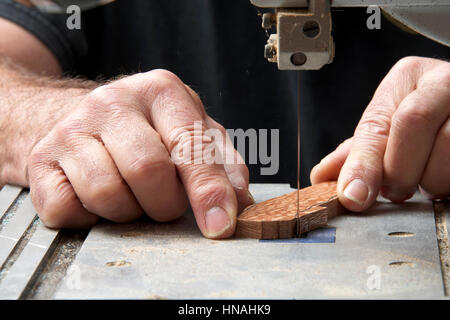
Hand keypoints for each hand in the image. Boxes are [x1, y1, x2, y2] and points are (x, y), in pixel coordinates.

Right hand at [27, 70, 252, 237]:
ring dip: (128, 211)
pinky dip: (89, 217)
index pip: (189, 146)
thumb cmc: (146, 129)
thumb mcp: (192, 131)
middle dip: (164, 203)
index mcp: (160, 91)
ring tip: (129, 194)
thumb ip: (221, 163)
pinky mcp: (42, 158)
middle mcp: (113, 102)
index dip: (207, 191)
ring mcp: (72, 128)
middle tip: (163, 200)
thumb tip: (239, 201)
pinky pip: (66, 208)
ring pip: (107, 194)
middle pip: (147, 170)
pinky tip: (96, 199)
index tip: (219, 225)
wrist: (80, 119)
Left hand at [311, 57, 449, 210]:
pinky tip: (444, 178)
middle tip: (397, 190)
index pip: (379, 123)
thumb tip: (323, 176)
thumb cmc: (425, 117)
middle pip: (414, 123)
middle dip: (400, 170)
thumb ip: (358, 151)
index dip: (364, 164)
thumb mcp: (389, 125)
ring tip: (427, 180)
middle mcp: (443, 80)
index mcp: (408, 77)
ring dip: (433, 180)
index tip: (353, 196)